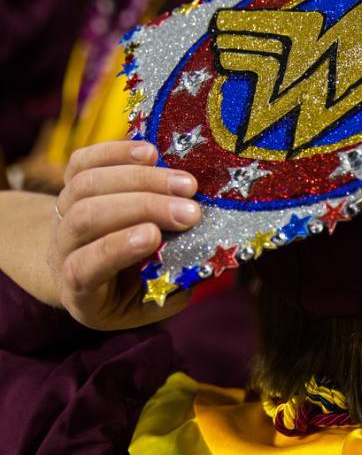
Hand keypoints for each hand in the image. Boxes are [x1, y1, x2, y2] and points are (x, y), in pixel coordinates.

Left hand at [47, 141, 200, 329]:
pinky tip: (152, 152)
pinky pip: (81, 161)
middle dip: (143, 207)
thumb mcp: (152, 301)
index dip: (116, 248)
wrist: (98, 270)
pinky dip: (115, 152)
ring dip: (142, 179)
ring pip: (87, 185)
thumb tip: (206, 253)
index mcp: (78, 287)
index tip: (154, 235)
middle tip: (192, 210)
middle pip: (88, 217)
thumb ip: (171, 283)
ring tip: (188, 183)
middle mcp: (62, 248)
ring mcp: (63, 213)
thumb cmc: (133, 290)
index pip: (84, 266)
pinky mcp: (70, 184)